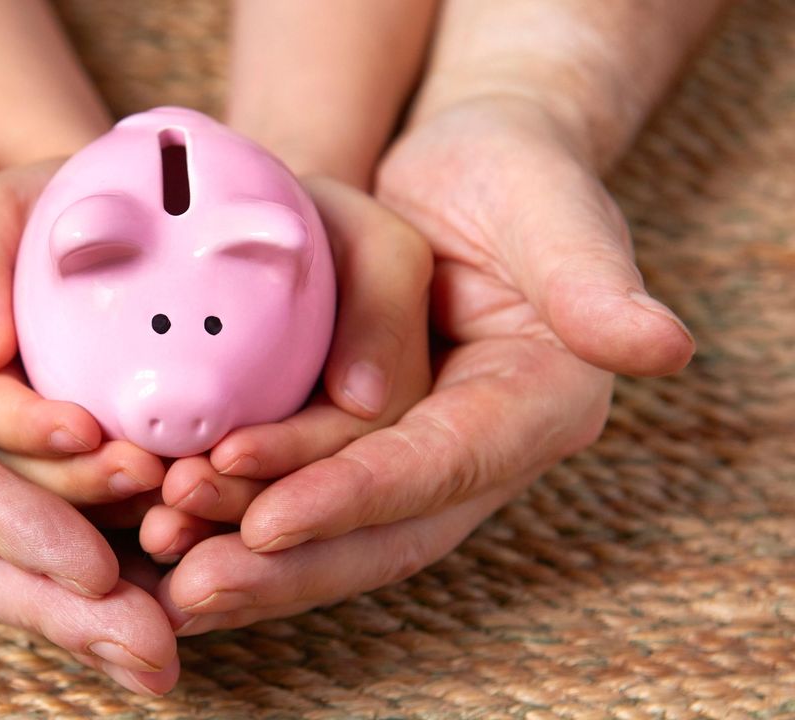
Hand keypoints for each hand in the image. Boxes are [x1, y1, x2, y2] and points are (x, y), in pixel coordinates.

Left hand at [156, 93, 692, 635]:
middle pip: (380, 531)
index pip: (441, 468)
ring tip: (158, 552)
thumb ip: (594, 279)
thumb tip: (659, 347)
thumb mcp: (555, 206)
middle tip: (189, 580)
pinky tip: (161, 528)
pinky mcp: (360, 447)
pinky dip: (232, 516)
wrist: (462, 173)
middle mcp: (476, 452)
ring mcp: (413, 457)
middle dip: (284, 563)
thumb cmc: (516, 175)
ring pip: (329, 528)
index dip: (355, 500)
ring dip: (242, 550)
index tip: (266, 520)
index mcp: (539, 408)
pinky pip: (296, 494)